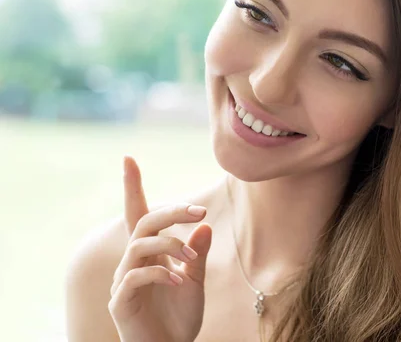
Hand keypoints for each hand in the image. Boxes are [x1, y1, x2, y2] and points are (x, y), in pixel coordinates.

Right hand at [108, 156, 211, 341]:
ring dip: (169, 245)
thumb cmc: (179, 316)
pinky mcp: (121, 301)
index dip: (132, 187)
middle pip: (143, 223)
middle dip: (171, 212)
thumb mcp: (195, 281)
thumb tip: (204, 225)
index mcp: (150, 253)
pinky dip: (159, 272)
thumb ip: (197, 254)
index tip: (128, 159)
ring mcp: (124, 281)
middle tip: (199, 211)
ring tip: (191, 258)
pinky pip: (136, 275)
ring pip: (138, 245)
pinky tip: (178, 279)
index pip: (138, 214)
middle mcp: (132, 261)